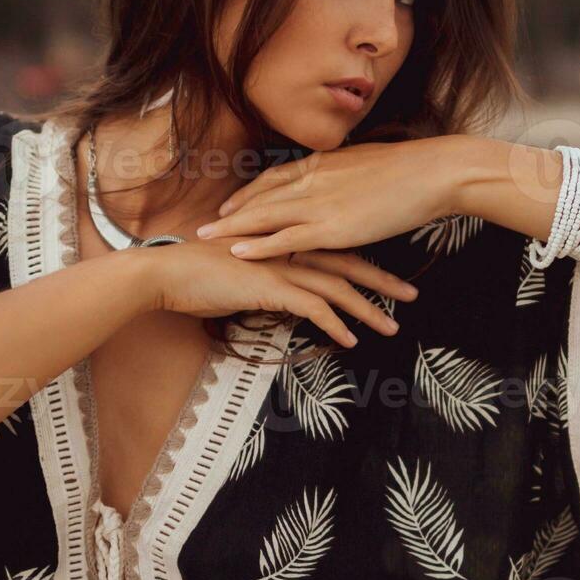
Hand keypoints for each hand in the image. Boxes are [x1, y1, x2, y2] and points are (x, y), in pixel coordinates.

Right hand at [141, 235, 417, 347]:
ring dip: (367, 309)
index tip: (393, 274)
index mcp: (286, 239)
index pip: (337, 248)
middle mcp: (289, 248)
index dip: (367, 262)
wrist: (166, 273)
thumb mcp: (245, 270)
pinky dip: (335, 324)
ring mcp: (280, 266)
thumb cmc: (199, 273)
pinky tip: (350, 340)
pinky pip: (313, 307)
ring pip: (337, 286)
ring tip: (390, 328)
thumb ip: (272, 275)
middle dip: (383, 282)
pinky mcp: (269, 286)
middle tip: (413, 296)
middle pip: (348, 263)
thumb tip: (290, 291)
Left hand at [192, 137, 464, 259]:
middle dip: (229, 212)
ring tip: (204, 239)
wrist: (433, 172)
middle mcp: (313, 179)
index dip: (249, 193)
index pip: (274, 177)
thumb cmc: (413, 169)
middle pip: (260, 195)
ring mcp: (320, 202)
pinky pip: (285, 238)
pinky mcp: (332, 227)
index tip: (230, 204)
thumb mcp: (370, 164)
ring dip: (230, 228)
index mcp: (323, 162)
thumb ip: (348, 174)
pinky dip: (258, 244)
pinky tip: (237, 251)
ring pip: (263, 215)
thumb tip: (345, 180)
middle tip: (203, 226)